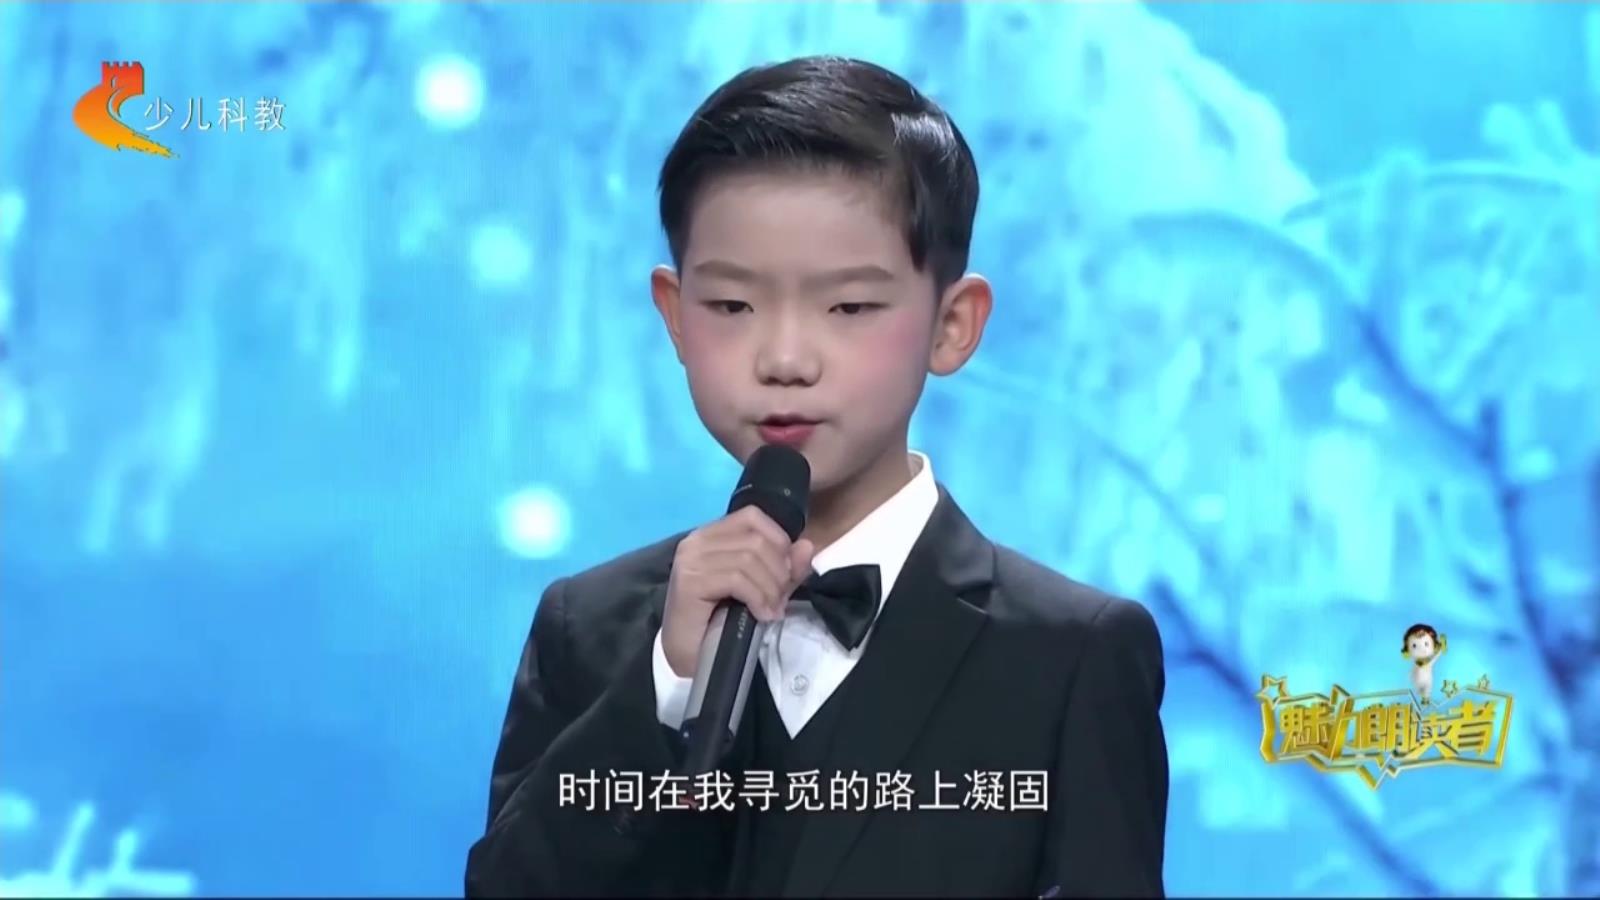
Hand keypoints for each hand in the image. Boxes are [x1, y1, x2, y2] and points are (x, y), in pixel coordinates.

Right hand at [660, 505, 814, 678]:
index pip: (753, 516)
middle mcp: (697, 540)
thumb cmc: (721, 622)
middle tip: (780, 600)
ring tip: (771, 610)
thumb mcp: (762, 590)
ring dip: (770, 589)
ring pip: (749, 559)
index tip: (785, 573)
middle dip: (778, 572)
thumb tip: (807, 545)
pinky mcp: (689, 581)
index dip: (778, 539)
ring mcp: (690, 559)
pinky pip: (737, 579)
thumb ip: (784, 568)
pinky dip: (757, 598)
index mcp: (711, 535)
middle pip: (756, 540)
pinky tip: (760, 615)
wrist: (688, 656)